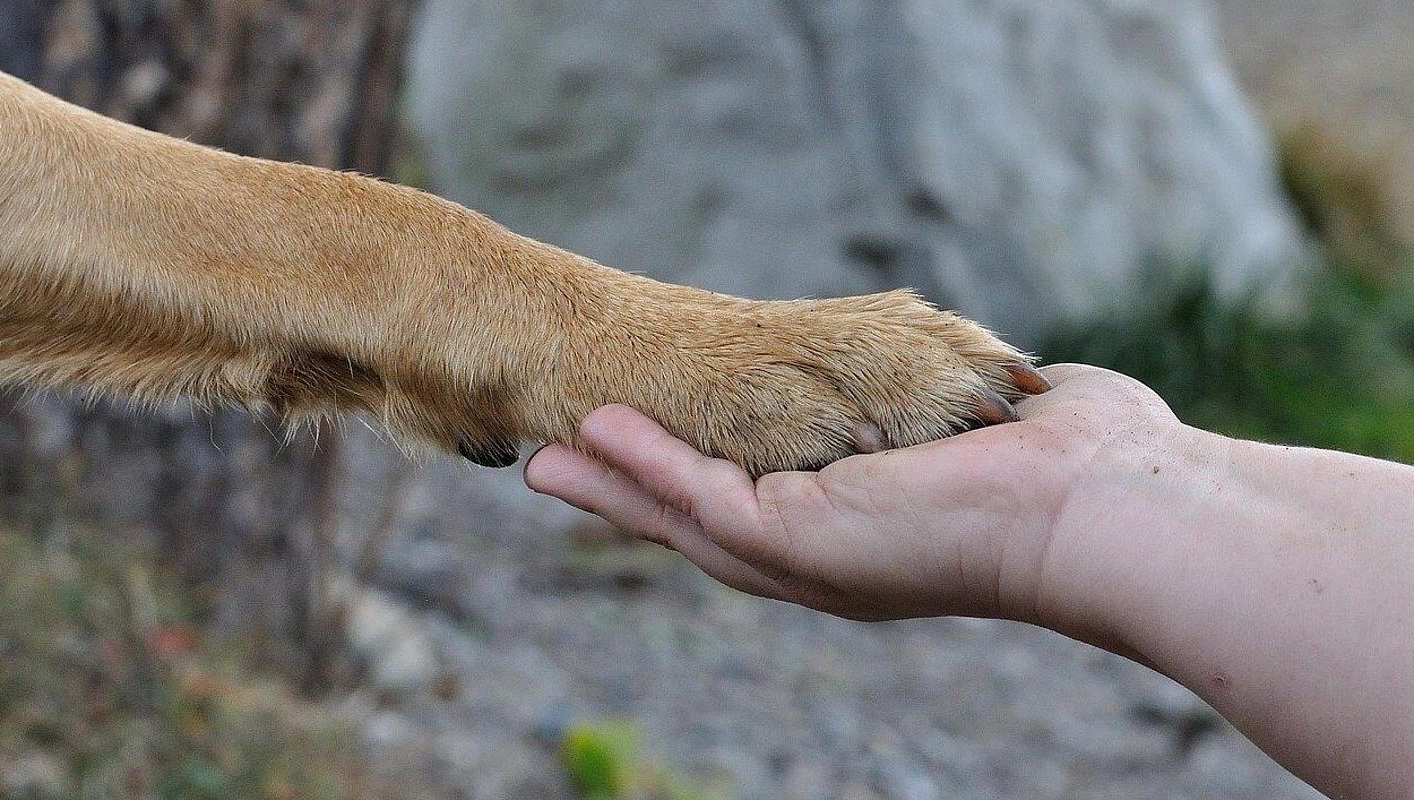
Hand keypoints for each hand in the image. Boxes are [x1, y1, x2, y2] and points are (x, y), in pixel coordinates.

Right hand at [524, 364, 1183, 624]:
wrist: (1107, 504)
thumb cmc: (1075, 462)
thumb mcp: (988, 422)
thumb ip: (959, 405)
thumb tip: (1005, 382)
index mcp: (865, 534)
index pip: (761, 505)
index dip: (695, 480)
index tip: (644, 449)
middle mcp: (828, 558)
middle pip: (702, 526)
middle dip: (629, 496)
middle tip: (555, 469)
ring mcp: (809, 558)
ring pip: (684, 520)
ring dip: (614, 486)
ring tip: (548, 458)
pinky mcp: (800, 540)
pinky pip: (700, 498)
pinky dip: (644, 468)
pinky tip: (594, 436)